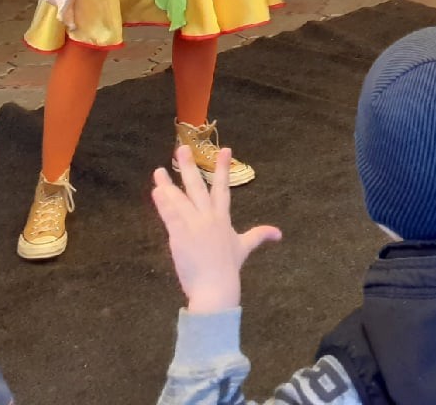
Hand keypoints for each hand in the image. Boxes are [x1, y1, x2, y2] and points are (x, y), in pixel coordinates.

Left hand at [151, 145, 279, 314]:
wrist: (216, 287)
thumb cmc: (229, 269)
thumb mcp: (244, 248)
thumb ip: (259, 236)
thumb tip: (279, 233)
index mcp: (222, 218)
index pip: (223, 188)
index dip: (223, 168)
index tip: (224, 149)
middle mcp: (208, 217)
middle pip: (197, 187)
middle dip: (189, 166)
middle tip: (182, 148)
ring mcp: (193, 225)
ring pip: (179, 199)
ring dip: (168, 184)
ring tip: (158, 171)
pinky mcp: (180, 235)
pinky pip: (170, 214)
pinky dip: (163, 202)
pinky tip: (156, 191)